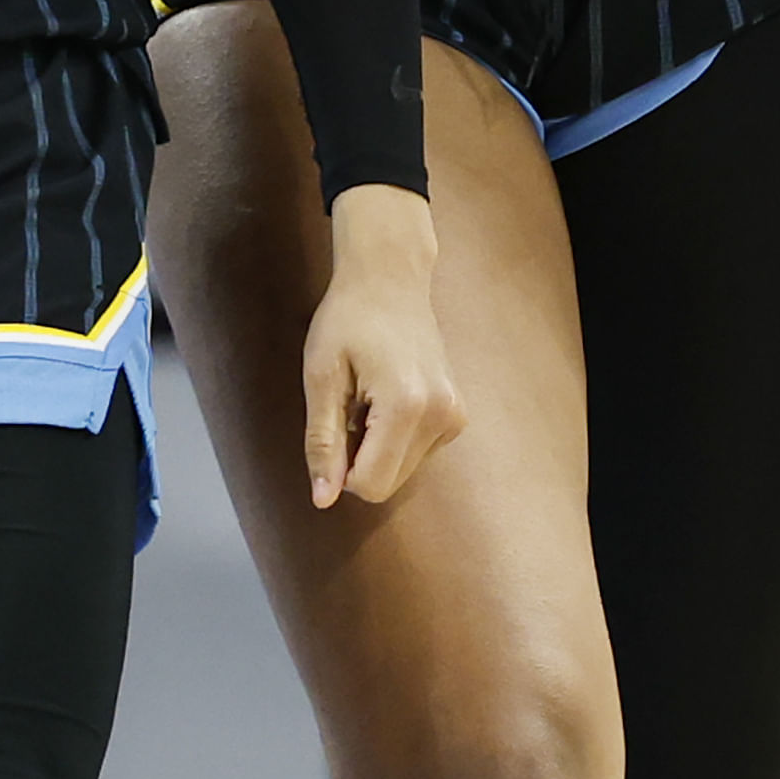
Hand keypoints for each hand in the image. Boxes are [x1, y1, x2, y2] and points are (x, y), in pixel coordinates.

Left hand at [297, 185, 462, 507]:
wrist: (390, 279)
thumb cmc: (346, 320)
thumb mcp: (321, 377)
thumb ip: (323, 441)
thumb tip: (324, 499)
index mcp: (407, 406)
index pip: (370, 485)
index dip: (339, 470)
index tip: (331, 429)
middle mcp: (442, 416)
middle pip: (388, 484)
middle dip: (358, 460)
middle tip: (346, 409)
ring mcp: (455, 416)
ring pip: (402, 472)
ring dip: (375, 448)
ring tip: (366, 397)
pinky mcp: (458, 416)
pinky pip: (415, 453)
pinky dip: (393, 438)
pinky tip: (384, 397)